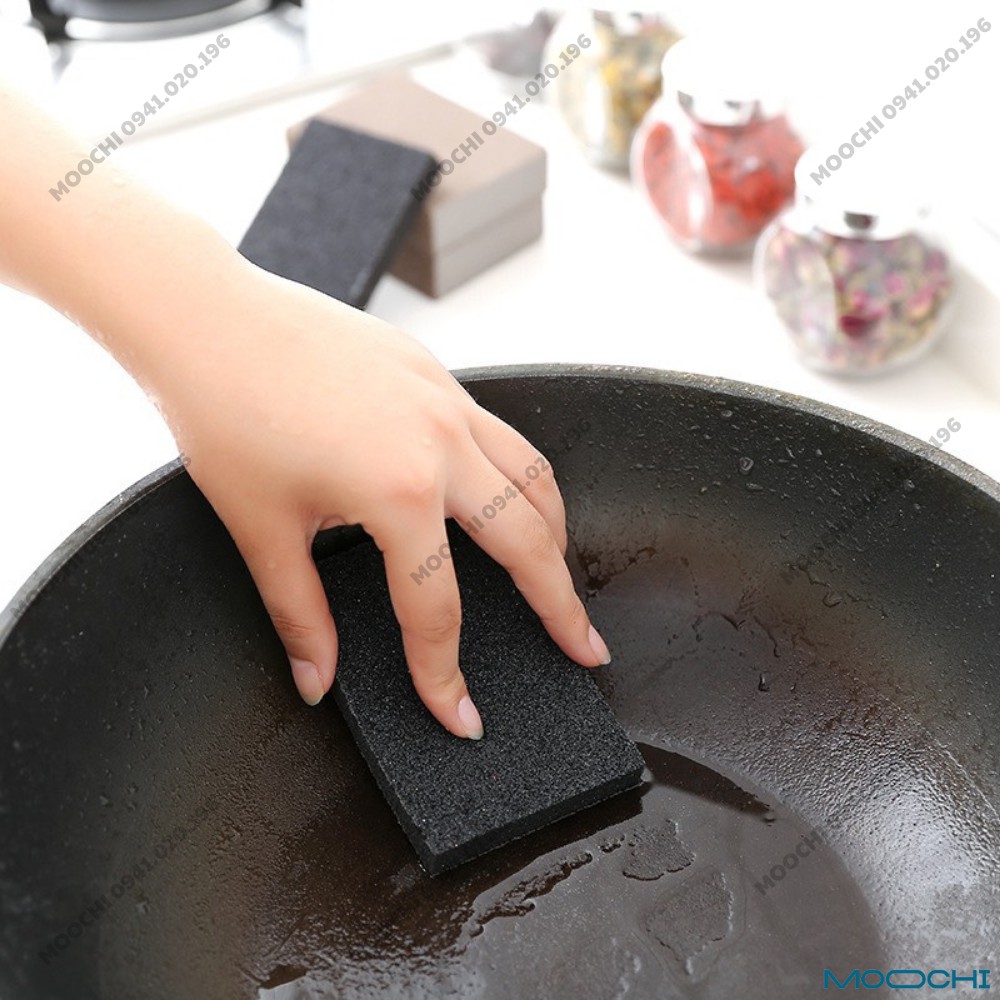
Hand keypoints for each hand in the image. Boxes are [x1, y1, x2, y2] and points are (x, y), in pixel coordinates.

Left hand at [154, 263, 611, 737]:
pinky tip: (509, 496)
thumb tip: (316, 679)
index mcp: (399, 489)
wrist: (211, 319)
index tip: (459, 714)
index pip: (439, 606)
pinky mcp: (436, 375)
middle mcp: (441, 442)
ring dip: (557, 534)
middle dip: (562, 605)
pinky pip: (504, 433)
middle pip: (529, 540)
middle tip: (584, 648)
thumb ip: (299, 615)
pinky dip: (524, 476)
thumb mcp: (262, 529)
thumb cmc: (225, 414)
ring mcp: (446, 401)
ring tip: (560, 576)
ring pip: (534, 475)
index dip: (446, 673)